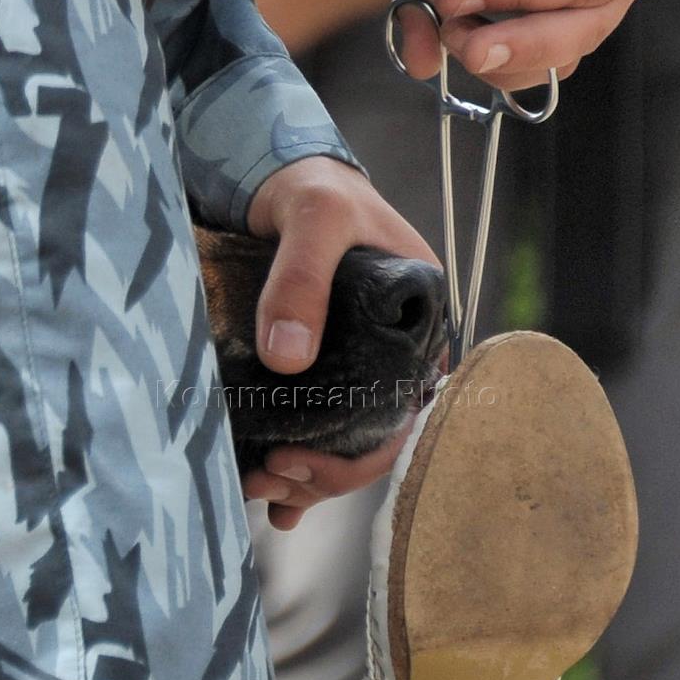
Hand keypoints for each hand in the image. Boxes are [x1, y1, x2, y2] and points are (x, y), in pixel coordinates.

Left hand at [242, 156, 437, 527]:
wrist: (288, 181)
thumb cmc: (317, 191)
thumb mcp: (316, 219)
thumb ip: (301, 278)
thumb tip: (287, 357)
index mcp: (420, 331)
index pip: (403, 415)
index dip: (356, 457)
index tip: (296, 460)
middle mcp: (396, 359)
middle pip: (374, 444)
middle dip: (323, 477)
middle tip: (269, 478)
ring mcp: (360, 368)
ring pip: (344, 446)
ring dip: (305, 480)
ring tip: (260, 486)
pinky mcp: (324, 372)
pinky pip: (321, 430)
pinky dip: (299, 469)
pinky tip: (276, 499)